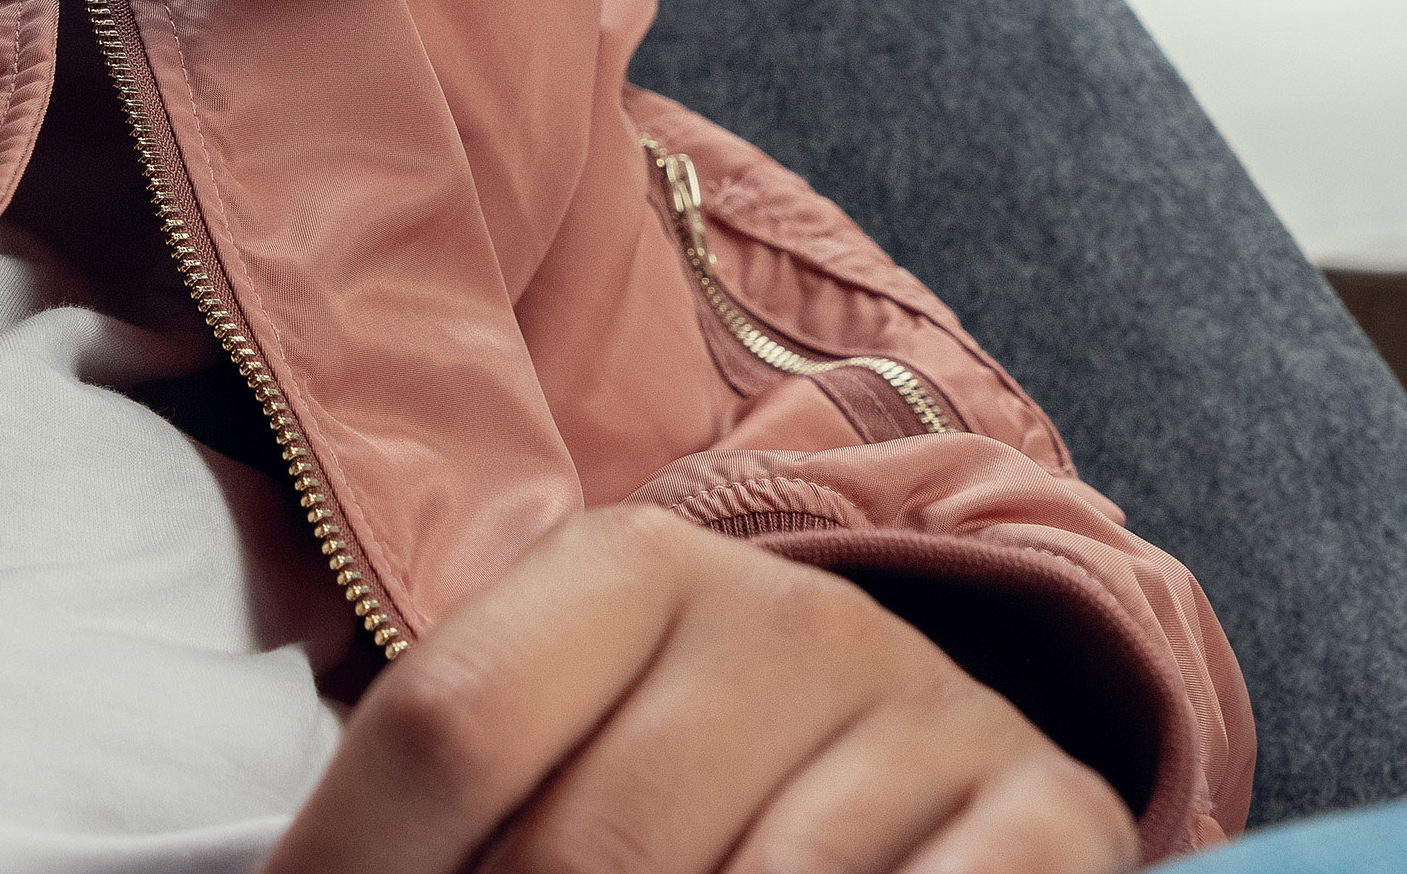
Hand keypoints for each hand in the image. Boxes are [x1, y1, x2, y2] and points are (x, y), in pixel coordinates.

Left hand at [267, 509, 1135, 873]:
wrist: (912, 730)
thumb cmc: (682, 747)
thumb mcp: (560, 726)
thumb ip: (445, 788)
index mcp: (629, 563)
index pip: (447, 726)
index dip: (355, 859)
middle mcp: (785, 616)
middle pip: (585, 850)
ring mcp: (926, 713)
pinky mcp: (1051, 814)